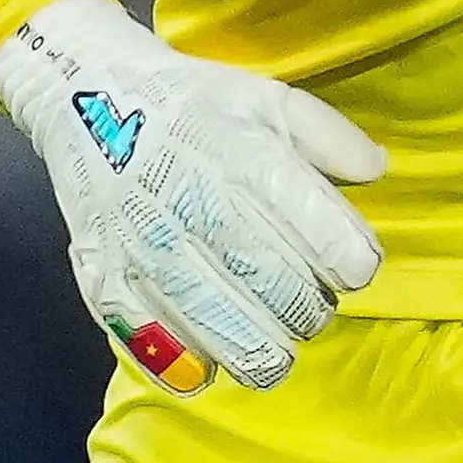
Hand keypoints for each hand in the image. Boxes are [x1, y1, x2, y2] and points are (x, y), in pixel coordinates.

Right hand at [0, 0, 386, 390]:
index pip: (323, 238)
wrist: (86, 96)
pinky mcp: (106, 279)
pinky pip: (160, 348)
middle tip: (310, 307)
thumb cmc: (193, 104)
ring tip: (275, 345)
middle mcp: (196, 206)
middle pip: (279, 292)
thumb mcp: (267, 98)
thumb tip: (377, 171)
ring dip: (264, 351)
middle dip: (310, 312)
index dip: (352, 263)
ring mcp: (146, 248)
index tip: (354, 268)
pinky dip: (196, 366)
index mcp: (245, 158)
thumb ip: (329, 137)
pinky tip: (215, 359)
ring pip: (225, 332)